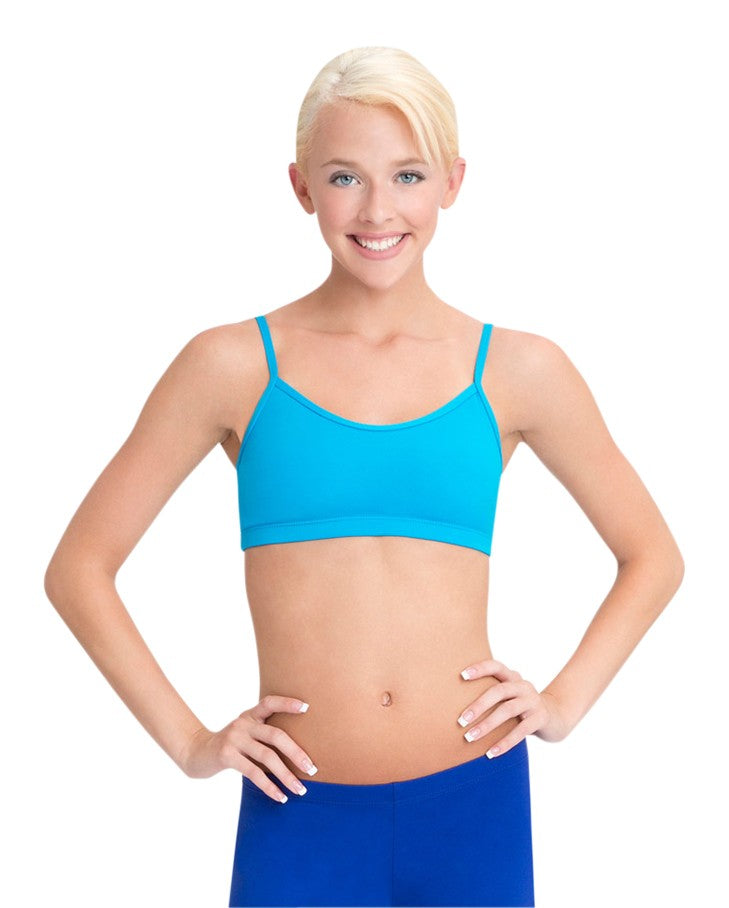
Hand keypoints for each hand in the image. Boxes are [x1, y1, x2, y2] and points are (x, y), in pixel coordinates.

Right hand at [178, 695, 317, 802]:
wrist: (196, 753)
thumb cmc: (229, 746)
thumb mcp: (245, 733)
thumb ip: (263, 736)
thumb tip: (297, 754)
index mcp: (250, 715)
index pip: (270, 703)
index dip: (287, 703)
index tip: (307, 708)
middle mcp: (243, 723)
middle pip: (276, 735)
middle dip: (296, 753)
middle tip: (312, 769)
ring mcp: (234, 738)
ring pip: (267, 756)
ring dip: (286, 775)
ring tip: (300, 789)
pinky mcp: (227, 755)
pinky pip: (254, 773)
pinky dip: (269, 786)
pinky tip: (280, 796)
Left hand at [458, 659, 570, 756]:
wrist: (556, 717)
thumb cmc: (522, 708)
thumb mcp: (510, 697)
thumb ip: (493, 697)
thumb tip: (459, 711)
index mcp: (513, 677)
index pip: (496, 666)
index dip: (480, 668)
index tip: (462, 676)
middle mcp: (523, 686)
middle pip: (499, 691)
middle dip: (478, 705)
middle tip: (461, 720)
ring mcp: (533, 701)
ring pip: (508, 710)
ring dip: (487, 725)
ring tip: (469, 737)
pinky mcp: (540, 718)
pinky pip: (521, 731)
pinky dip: (504, 743)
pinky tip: (490, 753)